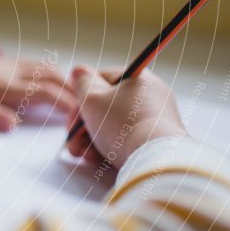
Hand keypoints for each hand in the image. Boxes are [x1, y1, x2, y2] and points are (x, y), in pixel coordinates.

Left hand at [0, 39, 75, 131]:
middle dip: (72, 92)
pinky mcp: (3, 62)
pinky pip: (36, 64)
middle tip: (85, 110)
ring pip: (47, 68)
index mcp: (7, 85)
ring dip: (64, 81)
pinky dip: (51, 72)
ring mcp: (9, 65)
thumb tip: (15, 125)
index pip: (46, 92)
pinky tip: (51, 79)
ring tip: (75, 96)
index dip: (66, 104)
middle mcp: (13, 72)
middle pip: (53, 78)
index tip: (79, 118)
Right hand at [65, 65, 187, 166]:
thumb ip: (81, 83)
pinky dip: (110, 147)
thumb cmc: (121, 124)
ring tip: (81, 153)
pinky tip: (96, 159)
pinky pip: (128, 139)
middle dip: (83, 124)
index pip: (102, 78)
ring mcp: (157, 120)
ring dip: (92, 138)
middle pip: (107, 105)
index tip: (74, 114)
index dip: (82, 96)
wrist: (154, 159)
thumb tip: (80, 71)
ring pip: (115, 125)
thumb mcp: (91, 99)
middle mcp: (151, 95)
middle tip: (71, 138)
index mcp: (138, 78)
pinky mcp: (158, 141)